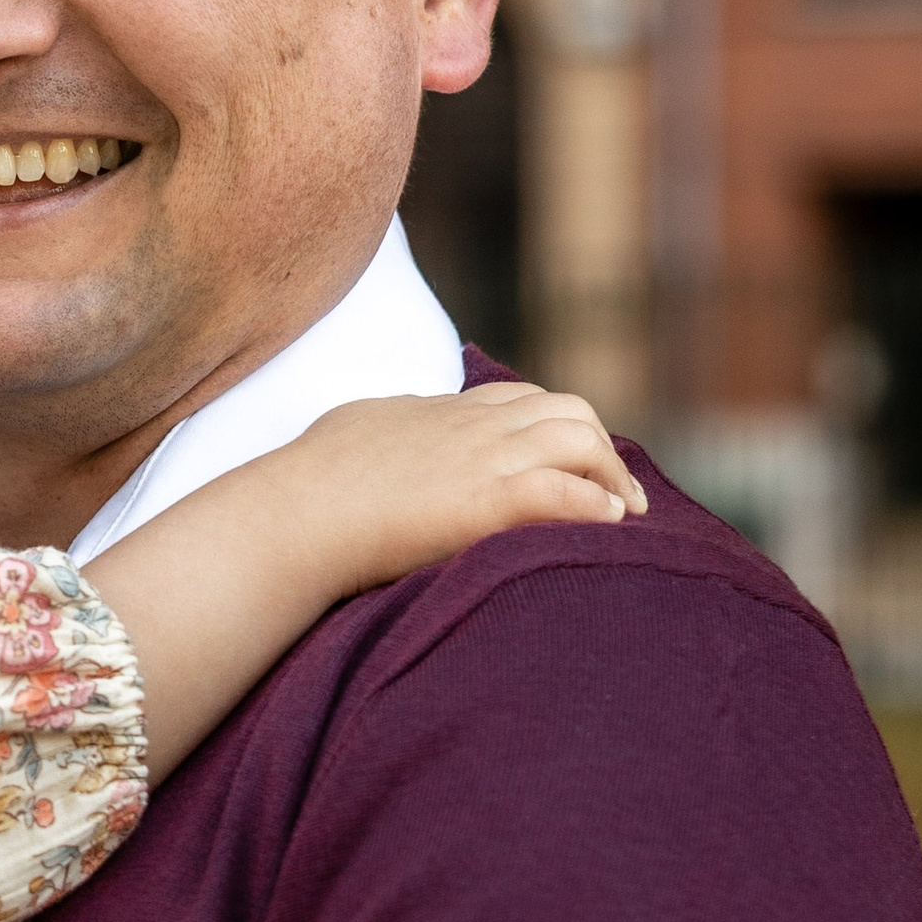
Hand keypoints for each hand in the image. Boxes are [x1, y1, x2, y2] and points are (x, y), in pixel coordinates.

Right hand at [289, 382, 644, 597]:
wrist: (297, 511)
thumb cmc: (310, 478)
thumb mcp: (357, 426)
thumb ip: (391, 422)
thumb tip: (397, 423)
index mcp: (444, 410)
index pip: (523, 399)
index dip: (557, 426)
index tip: (572, 459)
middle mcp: (474, 425)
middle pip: (567, 411)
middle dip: (601, 447)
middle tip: (618, 491)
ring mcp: (483, 458)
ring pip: (579, 440)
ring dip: (611, 474)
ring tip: (625, 511)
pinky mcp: (486, 501)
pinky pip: (564, 491)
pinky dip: (595, 503)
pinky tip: (605, 522)